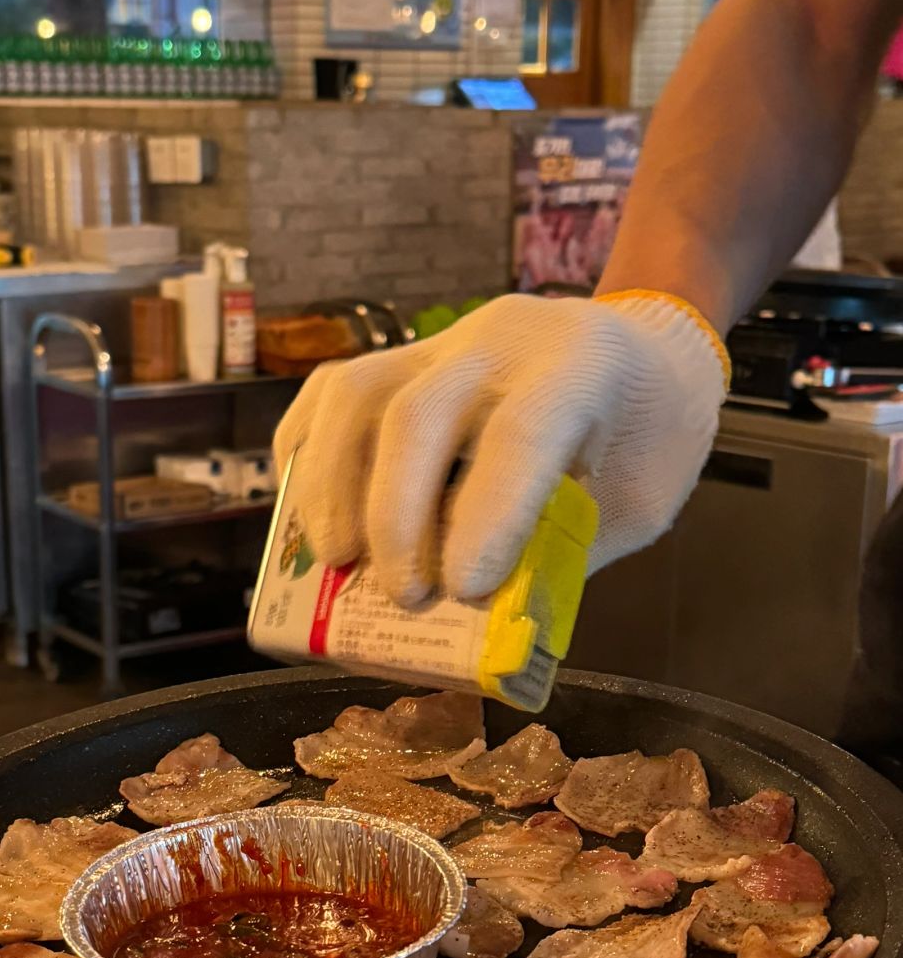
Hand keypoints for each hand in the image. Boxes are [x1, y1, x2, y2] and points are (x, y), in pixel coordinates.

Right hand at [273, 292, 727, 605]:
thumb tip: (474, 618)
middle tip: (405, 597)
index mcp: (582, 367)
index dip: (487, 516)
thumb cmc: (648, 436)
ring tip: (336, 561)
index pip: (522, 435)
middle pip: (416, 413)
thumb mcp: (638, 501)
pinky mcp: (403, 356)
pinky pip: (332, 391)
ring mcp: (442, 340)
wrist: (645, 347)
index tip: (463, 592)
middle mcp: (502, 339)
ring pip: (356, 394)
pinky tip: (308, 515)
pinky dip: (309, 454)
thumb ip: (566, 550)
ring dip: (333, 486)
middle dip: (396, 516)